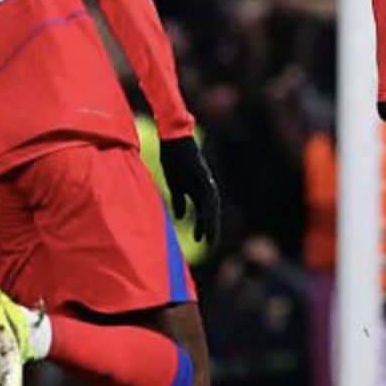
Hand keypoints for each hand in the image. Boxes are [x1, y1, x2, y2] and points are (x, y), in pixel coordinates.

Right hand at [160, 135, 223, 256]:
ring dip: (211, 223)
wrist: (173, 138)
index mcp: (199, 190)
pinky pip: (206, 194)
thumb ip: (179, 200)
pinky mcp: (202, 174)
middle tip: (212, 247)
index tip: (204, 243)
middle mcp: (205, 186)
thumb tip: (179, 217)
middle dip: (211, 229)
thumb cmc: (174, 159)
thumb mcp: (175, 184)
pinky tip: (206, 218)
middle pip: (211, 212)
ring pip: (211, 206)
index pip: (205, 213)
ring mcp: (205, 180)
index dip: (205, 227)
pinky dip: (206, 207)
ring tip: (210, 240)